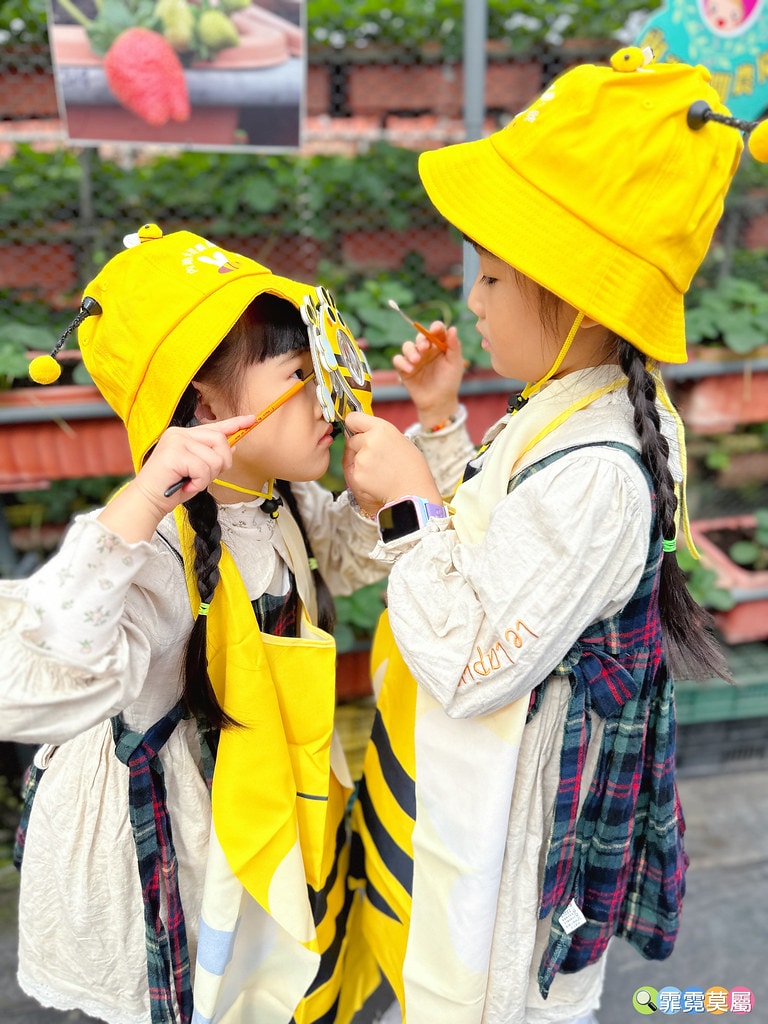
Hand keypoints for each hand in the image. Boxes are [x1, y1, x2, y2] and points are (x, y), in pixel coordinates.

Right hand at [98, 414, 255, 542]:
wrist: (148, 501)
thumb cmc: (171, 487)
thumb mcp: (197, 471)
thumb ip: (212, 456)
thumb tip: (233, 446)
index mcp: (184, 435)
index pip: (215, 427)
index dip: (235, 423)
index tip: (251, 419)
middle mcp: (179, 433)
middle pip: (220, 441)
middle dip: (221, 463)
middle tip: (205, 476)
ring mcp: (176, 441)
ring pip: (214, 458)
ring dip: (207, 476)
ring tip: (191, 481)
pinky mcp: (174, 453)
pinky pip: (203, 469)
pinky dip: (199, 482)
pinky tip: (186, 484)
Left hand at [343, 413, 441, 511]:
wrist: (414, 492)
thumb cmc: (412, 468)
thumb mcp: (400, 440)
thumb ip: (380, 434)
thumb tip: (363, 432)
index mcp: (381, 428)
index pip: (353, 418)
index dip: (354, 425)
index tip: (356, 430)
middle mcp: (369, 440)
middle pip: (352, 439)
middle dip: (359, 447)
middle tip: (377, 458)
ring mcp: (361, 458)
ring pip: (352, 456)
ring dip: (361, 462)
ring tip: (381, 471)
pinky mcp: (356, 474)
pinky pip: (354, 471)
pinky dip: (361, 476)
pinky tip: (377, 479)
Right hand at [393, 320, 464, 429]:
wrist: (439, 402)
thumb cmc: (449, 382)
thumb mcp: (455, 363)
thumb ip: (454, 346)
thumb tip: (452, 328)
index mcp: (439, 345)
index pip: (436, 331)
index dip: (436, 327)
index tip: (436, 329)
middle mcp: (426, 350)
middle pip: (420, 337)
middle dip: (421, 340)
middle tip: (425, 348)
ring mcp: (414, 359)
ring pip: (407, 346)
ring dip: (410, 351)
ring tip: (416, 360)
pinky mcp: (404, 369)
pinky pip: (398, 360)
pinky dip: (402, 362)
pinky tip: (411, 369)